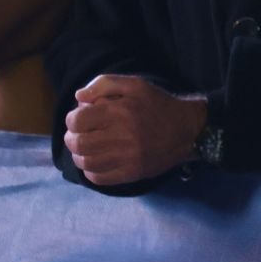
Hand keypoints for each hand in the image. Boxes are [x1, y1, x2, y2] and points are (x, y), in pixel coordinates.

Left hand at [63, 74, 207, 186]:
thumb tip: (79, 97)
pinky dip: (91, 171)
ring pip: (85, 162)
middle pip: (78, 144)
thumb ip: (105, 83)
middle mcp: (123, 136)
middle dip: (72, 138)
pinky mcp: (132, 173)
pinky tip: (97, 161)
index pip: (78, 120)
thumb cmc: (158, 105)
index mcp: (121, 111)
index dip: (72, 119)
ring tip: (87, 148)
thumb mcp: (136, 85)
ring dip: (79, 155)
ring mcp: (127, 157)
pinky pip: (99, 178)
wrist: (188, 129)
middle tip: (78, 134)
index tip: (79, 118)